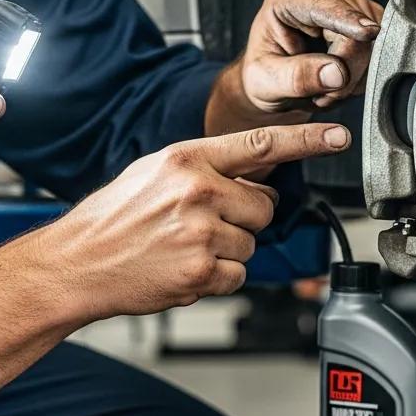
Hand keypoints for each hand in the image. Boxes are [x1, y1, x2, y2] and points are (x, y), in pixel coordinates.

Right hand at [56, 122, 350, 319]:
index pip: (260, 143)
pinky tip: (183, 268)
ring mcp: (201, 233)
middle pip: (265, 206)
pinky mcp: (202, 271)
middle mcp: (197, 191)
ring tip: (184, 247)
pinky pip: (238, 275)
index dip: (306, 140)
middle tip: (204, 224)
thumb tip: (258, 179)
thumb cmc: (114, 218)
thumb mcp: (155, 172)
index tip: (338, 136)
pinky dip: (217, 278)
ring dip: (228, 250)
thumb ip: (208, 169)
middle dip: (245, 218)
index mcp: (186, 159)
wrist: (77, 262)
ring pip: (252, 243)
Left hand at [205, 0, 383, 134]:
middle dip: (346, 70)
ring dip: (355, 75)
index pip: (324, 5)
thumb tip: (337, 74)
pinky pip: (382, 47)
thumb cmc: (263, 74)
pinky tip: (343, 80)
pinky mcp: (367, 15)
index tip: (369, 33)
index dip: (347, 21)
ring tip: (327, 89)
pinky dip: (365, 73)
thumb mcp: (266, 81)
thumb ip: (298, 77)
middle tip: (324, 96)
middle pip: (355, 30)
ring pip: (374, 41)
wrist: (276, 81)